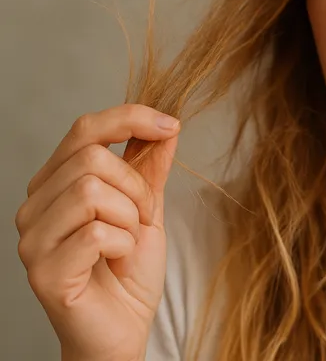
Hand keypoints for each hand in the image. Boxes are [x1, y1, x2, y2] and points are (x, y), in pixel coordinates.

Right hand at [16, 104, 179, 360]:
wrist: (124, 328)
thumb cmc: (129, 272)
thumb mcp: (148, 209)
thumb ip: (151, 167)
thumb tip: (165, 125)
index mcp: (55, 184)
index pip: (84, 129)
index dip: (130, 118)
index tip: (170, 125)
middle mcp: (35, 206)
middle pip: (92, 159)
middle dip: (136, 187)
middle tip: (141, 219)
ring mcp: (34, 239)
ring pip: (92, 192)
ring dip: (129, 218)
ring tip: (127, 242)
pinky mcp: (44, 271)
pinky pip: (96, 233)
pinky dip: (123, 244)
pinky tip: (117, 260)